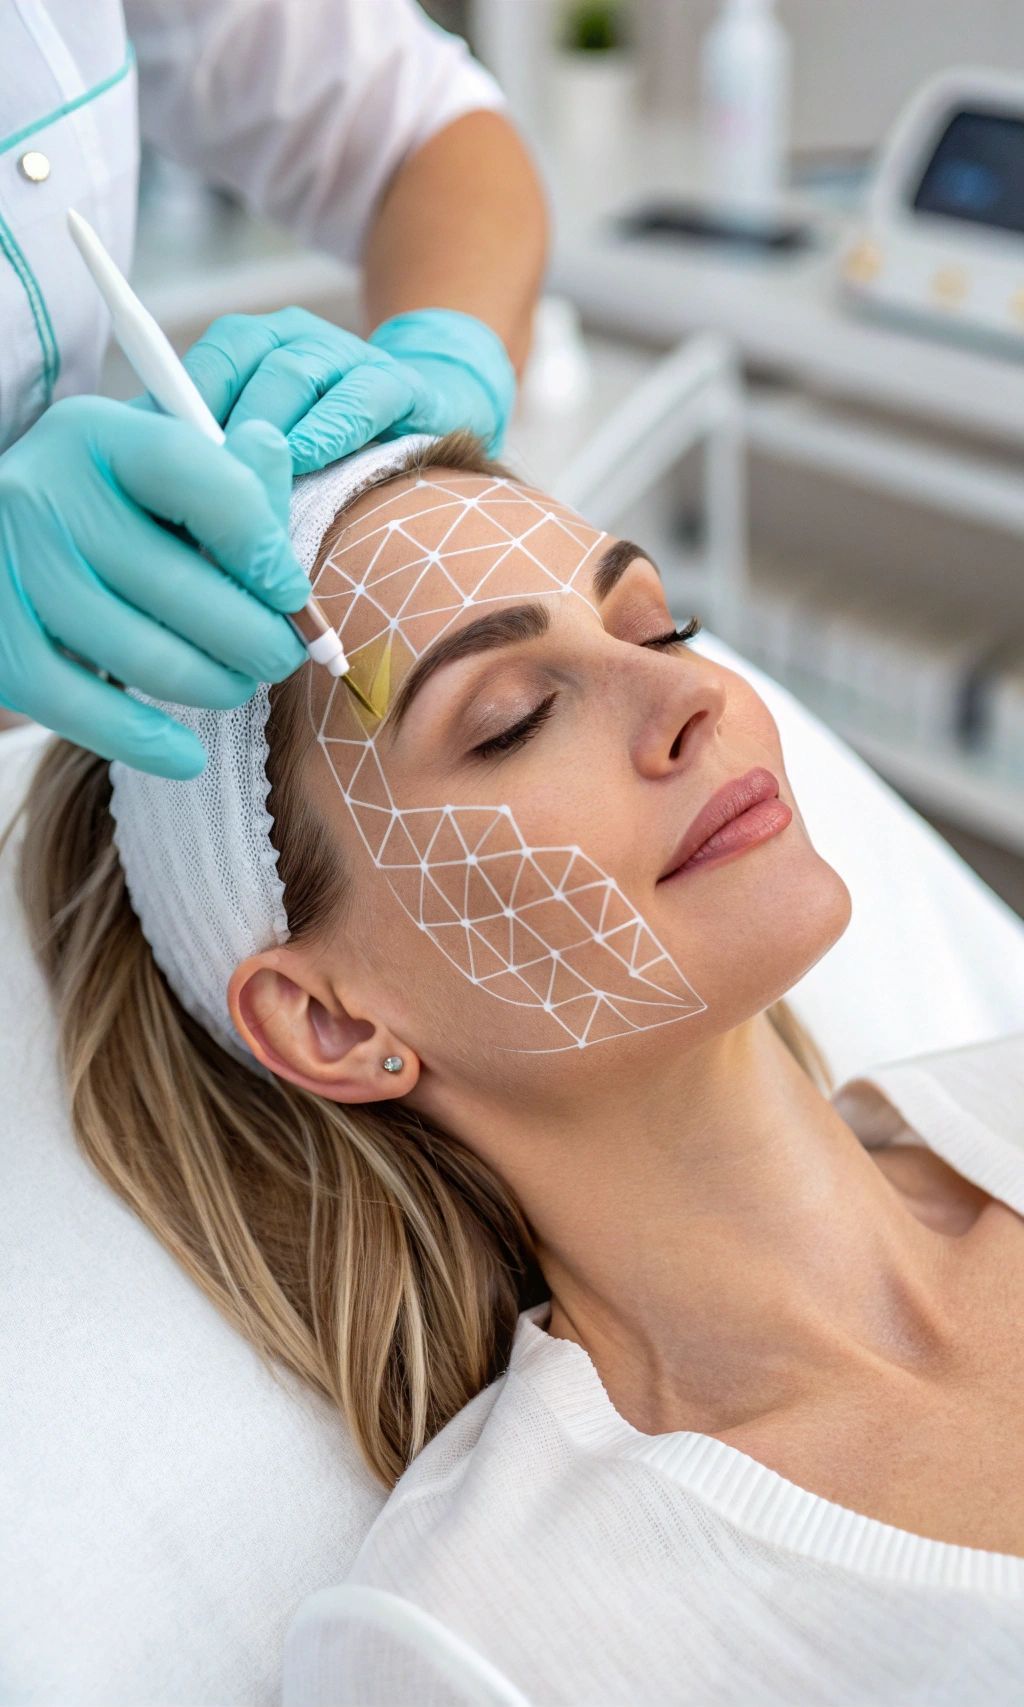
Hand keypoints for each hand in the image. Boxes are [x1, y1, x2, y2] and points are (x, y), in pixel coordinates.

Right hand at [0, 396, 311, 777]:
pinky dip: (152, 745)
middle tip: (278, 656)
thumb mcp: (149, 467)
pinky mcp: (0, 646)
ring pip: (151, 660)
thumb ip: (223, 470)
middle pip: (185, 588)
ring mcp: (16, 571)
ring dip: (217, 687)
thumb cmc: (95, 506)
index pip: (209, 488)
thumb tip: (273, 450)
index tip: (292, 596)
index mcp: (97, 436)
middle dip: (258, 640)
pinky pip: (91, 715)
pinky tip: (187, 755)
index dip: (267, 552)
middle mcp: (46, 494)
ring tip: (234, 684)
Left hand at [182, 305, 516, 475]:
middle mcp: (299, 340)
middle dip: (222, 425)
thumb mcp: (264, 445)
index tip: (160, 459)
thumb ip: (212, 446)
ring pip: (295, 374)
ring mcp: (350, 356)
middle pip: (247, 364)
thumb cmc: (328, 450)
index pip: (208, 361)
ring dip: (270, 427)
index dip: (182, 406)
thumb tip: (146, 471)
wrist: (428, 424)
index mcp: (256, 347)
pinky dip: (329, 426)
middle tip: (202, 483)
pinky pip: (360, 395)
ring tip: (252, 477)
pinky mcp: (400, 383)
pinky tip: (309, 457)